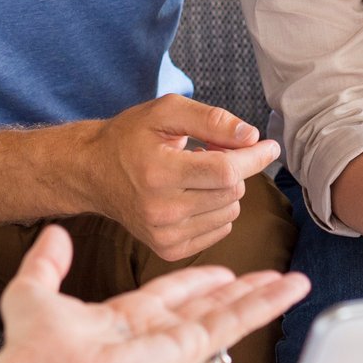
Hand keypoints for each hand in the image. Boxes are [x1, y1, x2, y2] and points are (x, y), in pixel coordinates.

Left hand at [0, 225, 307, 362]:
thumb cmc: (31, 349)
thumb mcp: (35, 289)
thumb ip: (47, 262)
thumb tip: (52, 234)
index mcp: (124, 320)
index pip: (172, 295)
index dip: (199, 282)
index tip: (222, 273)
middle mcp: (153, 335)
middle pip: (209, 307)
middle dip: (242, 292)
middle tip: (270, 276)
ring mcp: (172, 346)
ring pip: (228, 315)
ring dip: (262, 299)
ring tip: (291, 283)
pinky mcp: (184, 352)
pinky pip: (230, 325)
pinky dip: (262, 308)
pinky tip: (285, 292)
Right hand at [80, 96, 278, 260]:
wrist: (92, 173)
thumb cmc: (130, 137)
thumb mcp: (165, 112)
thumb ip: (212, 120)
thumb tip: (252, 137)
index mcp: (158, 172)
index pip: (226, 171)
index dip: (254, 157)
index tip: (270, 146)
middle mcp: (160, 210)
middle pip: (232, 191)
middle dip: (233, 168)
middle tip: (209, 151)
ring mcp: (164, 235)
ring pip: (230, 211)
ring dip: (224, 190)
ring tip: (193, 174)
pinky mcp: (168, 250)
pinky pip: (219, 230)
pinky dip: (216, 210)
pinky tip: (191, 195)